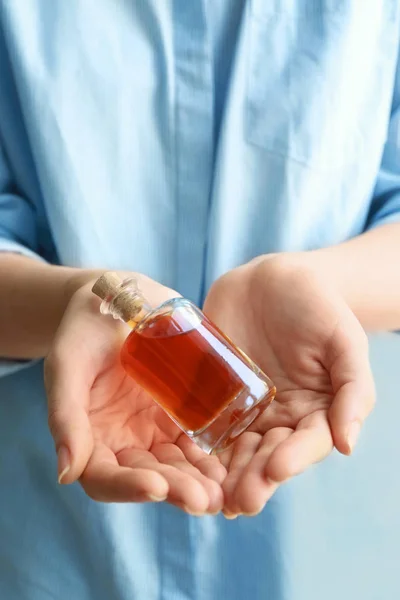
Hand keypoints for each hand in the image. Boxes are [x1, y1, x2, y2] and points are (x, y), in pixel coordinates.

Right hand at [45, 274, 224, 514]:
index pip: (104, 477)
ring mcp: (155, 429)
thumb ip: (65, 414)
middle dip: (175, 489)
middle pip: (149, 477)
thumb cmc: (84, 331)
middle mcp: (124, 441)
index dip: (128, 488)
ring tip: (222, 490)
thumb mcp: (68, 365)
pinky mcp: (182, 413)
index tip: (157, 487)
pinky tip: (232, 462)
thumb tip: (65, 474)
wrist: (118, 298)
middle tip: (203, 498)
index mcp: (91, 437)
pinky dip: (213, 455)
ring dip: (199, 481)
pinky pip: (198, 440)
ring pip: (178, 465)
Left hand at [203, 255, 374, 516]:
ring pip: (232, 450)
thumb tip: (348, 444)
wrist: (273, 278)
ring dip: (221, 475)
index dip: (293, 459)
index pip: (306, 444)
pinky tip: (180, 461)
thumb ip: (353, 389)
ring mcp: (242, 409)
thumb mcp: (344, 341)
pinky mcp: (212, 394)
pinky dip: (193, 446)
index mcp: (313, 412)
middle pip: (266, 456)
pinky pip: (202, 423)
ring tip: (209, 496)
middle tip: (239, 500)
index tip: (276, 470)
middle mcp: (277, 418)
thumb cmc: (317, 306)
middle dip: (254, 478)